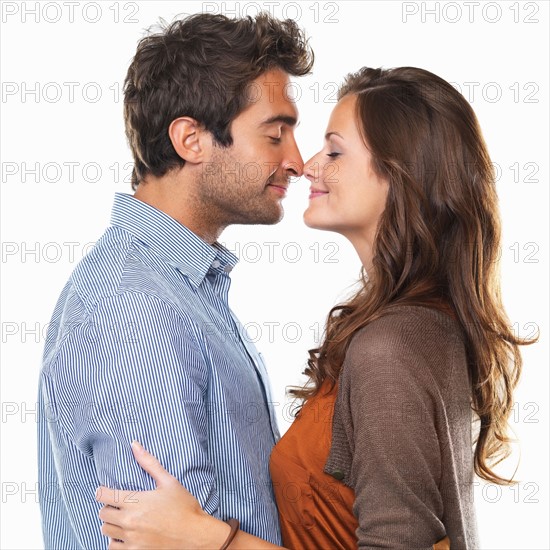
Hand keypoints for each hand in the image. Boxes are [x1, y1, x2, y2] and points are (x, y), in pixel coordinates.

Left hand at [96, 441, 228, 548]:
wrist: (195, 536)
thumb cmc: (184, 507)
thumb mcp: (169, 481)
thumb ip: (149, 463)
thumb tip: (134, 445)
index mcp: (135, 502)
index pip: (104, 496)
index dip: (102, 491)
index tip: (104, 491)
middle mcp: (129, 522)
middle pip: (103, 514)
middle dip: (107, 507)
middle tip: (118, 504)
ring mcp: (131, 540)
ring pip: (106, 531)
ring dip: (111, 523)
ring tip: (122, 519)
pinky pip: (112, 548)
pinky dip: (116, 541)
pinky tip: (126, 535)